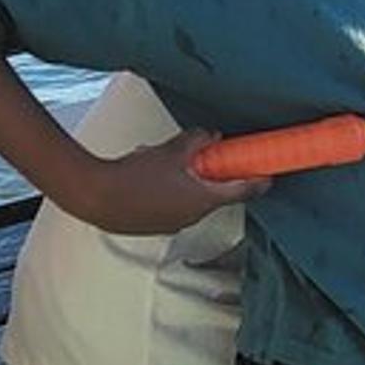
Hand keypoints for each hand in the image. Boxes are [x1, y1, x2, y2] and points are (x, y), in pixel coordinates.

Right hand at [67, 128, 268, 234]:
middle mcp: (192, 217)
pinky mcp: (152, 227)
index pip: (242, 192)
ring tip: (172, 163)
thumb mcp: (173, 149)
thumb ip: (198, 141)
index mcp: (203, 200)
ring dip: (189, 183)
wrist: (96, 196)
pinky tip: (154, 176)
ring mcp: (171, 225)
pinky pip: (170, 207)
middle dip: (215, 177)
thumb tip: (211, 137)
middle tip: (213, 159)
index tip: (269, 176)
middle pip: (215, 196)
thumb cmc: (136, 175)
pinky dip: (170, 192)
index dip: (257, 182)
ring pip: (191, 201)